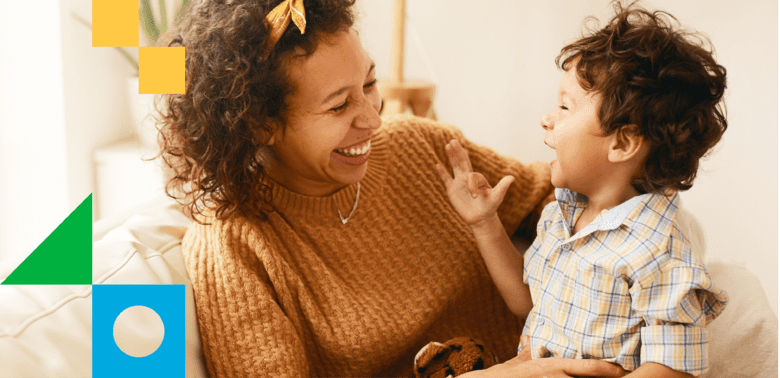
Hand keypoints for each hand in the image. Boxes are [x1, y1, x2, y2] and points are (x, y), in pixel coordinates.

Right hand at [435, 139, 514, 227]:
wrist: (480, 218)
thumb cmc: (490, 207)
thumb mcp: (497, 196)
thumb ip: (502, 186)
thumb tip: (512, 177)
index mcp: (476, 178)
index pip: (472, 174)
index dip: (472, 183)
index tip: (474, 196)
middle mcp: (467, 177)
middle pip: (462, 161)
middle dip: (457, 152)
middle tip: (453, 140)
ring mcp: (458, 183)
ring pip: (454, 166)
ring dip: (451, 156)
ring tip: (447, 145)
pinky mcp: (452, 190)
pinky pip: (446, 179)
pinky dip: (442, 172)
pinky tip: (437, 165)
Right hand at [461, 335, 625, 377]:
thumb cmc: (501, 376)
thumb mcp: (516, 363)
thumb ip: (527, 353)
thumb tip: (530, 340)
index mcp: (551, 366)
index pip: (585, 367)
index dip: (606, 369)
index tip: (622, 370)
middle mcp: (553, 376)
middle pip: (585, 377)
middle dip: (606, 377)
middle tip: (626, 377)